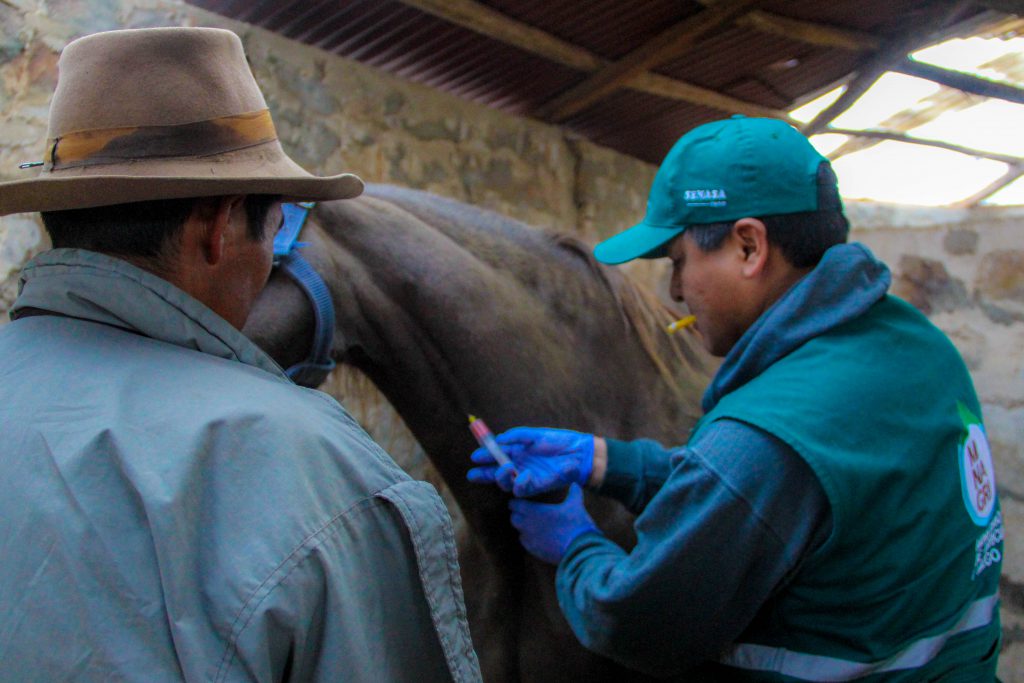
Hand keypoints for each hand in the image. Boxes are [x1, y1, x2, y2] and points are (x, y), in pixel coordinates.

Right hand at [467, 426, 594, 496]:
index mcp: (517, 454)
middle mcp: (519, 467)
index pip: (496, 458)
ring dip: (501, 477)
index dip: (484, 458)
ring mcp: (528, 477)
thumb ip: (516, 436)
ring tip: (504, 467)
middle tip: (473, 474)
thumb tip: (499, 439)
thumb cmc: (558, 441)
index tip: (474, 457)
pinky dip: (521, 483)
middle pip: (496, 474)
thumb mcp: (533, 435)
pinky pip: (524, 489)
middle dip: (484, 475)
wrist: (578, 451)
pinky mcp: (538, 486)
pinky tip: (523, 474)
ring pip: (507, 484)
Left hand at [509, 484, 600, 563]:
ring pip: (519, 532)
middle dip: (518, 514)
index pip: (514, 504)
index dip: (517, 502)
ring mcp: (530, 539)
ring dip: (524, 528)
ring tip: (534, 525)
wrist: (580, 549)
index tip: (522, 500)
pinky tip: (540, 538)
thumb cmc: (576, 524)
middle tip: (528, 512)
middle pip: (514, 518)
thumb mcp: (575, 505)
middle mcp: (527, 525)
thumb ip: (573, 493)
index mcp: (534, 511)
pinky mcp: (534, 551)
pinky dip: (530, 540)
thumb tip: (576, 484)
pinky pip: (526, 543)